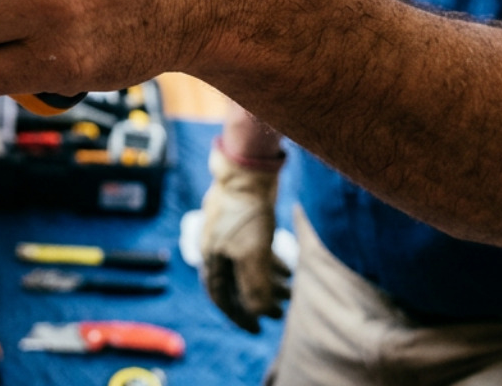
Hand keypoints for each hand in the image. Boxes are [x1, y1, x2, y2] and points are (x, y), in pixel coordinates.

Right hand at [200, 141, 288, 332]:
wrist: (248, 171)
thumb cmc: (246, 213)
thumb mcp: (253, 255)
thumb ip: (254, 287)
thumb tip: (258, 312)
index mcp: (212, 258)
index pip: (221, 296)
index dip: (239, 315)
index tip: (258, 329)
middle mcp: (218, 248)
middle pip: (236, 283)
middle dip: (258, 300)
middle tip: (279, 313)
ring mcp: (231, 234)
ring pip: (248, 267)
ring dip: (267, 283)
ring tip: (289, 293)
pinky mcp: (245, 222)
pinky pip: (256, 252)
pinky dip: (270, 264)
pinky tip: (288, 270)